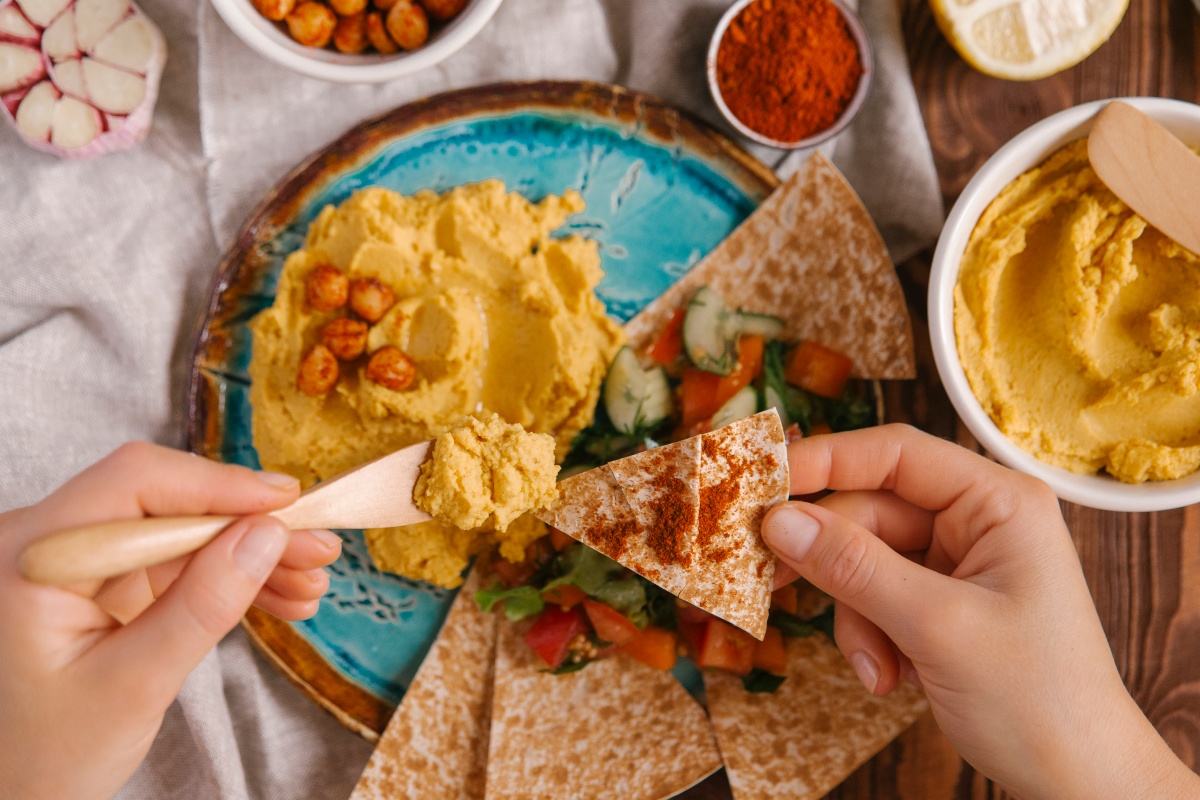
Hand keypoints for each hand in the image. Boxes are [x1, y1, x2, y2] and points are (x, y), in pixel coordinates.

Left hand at [0, 442, 341, 799]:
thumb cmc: (46, 756)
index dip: (219, 484)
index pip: (136, 483)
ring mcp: (82, 561)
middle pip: (170, 503)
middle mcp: (53, 542)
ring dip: (252, 555)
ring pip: (186, 532)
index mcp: (35, 555)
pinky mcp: (107, 582)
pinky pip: (181, 564)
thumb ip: (201, 606)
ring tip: (310, 583)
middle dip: (250, 526)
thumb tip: (266, 536)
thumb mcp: (133, 685)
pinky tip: (281, 596)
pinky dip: (231, 579)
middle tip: (317, 548)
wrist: (15, 797)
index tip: (287, 503)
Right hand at [762, 425, 1199, 799]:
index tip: (763, 483)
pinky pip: (875, 598)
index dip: (826, 460)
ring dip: (856, 617)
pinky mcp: (940, 602)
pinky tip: (892, 677)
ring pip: (863, 561)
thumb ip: (855, 568)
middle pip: (869, 513)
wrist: (1079, 780)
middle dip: (837, 568)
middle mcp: (977, 522)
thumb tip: (779, 521)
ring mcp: (957, 563)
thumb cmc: (1040, 700)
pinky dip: (871, 638)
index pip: (896, 454)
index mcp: (998, 502)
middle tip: (778, 584)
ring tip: (877, 668)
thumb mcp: (938, 627)